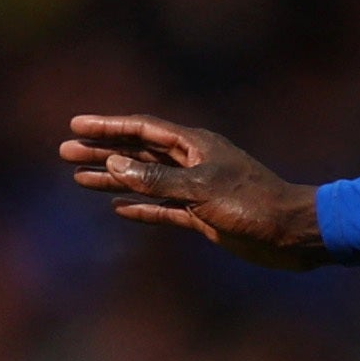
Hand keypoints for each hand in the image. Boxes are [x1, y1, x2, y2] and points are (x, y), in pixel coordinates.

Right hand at [57, 115, 329, 268]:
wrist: (294, 234)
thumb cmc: (254, 205)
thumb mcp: (201, 190)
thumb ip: (156, 178)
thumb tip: (114, 163)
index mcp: (195, 145)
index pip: (142, 128)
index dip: (108, 126)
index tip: (75, 126)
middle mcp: (194, 162)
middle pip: (139, 152)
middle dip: (102, 151)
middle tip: (64, 152)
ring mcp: (198, 189)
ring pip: (147, 180)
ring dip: (115, 179)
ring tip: (80, 178)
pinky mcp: (205, 216)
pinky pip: (165, 208)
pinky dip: (142, 207)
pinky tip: (118, 208)